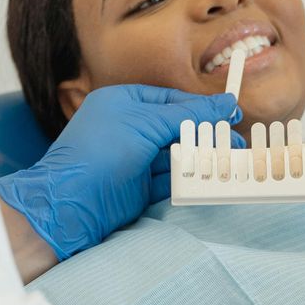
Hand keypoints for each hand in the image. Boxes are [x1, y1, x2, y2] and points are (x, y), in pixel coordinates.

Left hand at [0, 85, 238, 260]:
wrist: (69, 203)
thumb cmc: (101, 152)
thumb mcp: (146, 123)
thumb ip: (188, 115)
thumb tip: (225, 104)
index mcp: (124, 103)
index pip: (171, 100)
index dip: (201, 108)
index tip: (230, 114)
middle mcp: (129, 128)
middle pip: (177, 128)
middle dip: (206, 136)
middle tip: (236, 142)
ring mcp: (134, 159)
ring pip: (176, 155)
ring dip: (202, 159)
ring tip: (231, 162)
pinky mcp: (138, 188)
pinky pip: (170, 180)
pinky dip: (190, 180)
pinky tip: (211, 180)